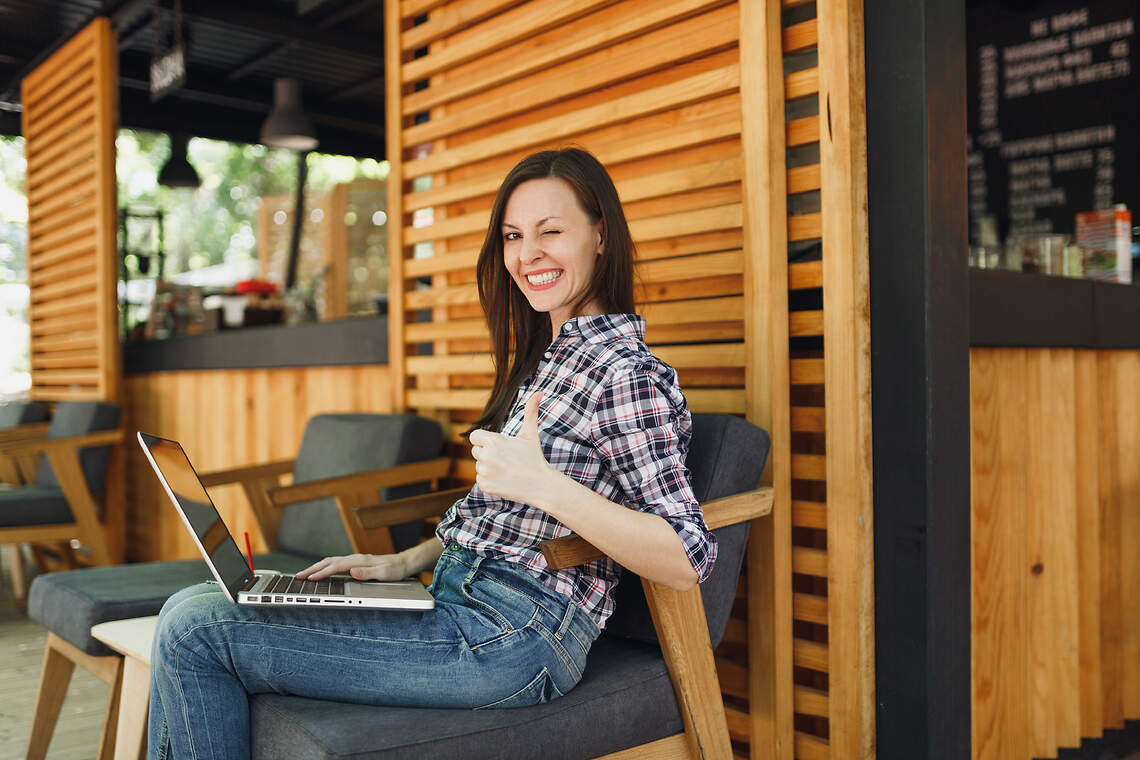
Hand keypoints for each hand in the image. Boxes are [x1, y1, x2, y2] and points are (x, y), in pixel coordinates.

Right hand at [296, 553, 407, 581]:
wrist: (403, 563)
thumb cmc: (395, 570)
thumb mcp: (385, 573)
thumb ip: (369, 573)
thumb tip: (352, 571)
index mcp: (359, 561)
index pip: (336, 566)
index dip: (322, 572)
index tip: (310, 578)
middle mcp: (355, 558)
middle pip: (329, 562)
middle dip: (313, 568)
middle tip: (298, 576)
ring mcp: (354, 560)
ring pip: (331, 562)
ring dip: (316, 567)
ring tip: (304, 574)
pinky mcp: (355, 564)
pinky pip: (335, 564)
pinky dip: (324, 567)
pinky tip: (321, 572)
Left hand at [468, 390, 557, 507]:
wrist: (540, 484)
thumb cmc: (534, 457)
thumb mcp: (530, 433)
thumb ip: (530, 411)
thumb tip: (539, 392)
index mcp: (492, 441)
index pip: (474, 436)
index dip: (485, 440)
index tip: (497, 445)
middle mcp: (485, 456)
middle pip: (476, 451)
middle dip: (487, 453)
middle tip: (506, 459)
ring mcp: (484, 472)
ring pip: (479, 466)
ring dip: (489, 467)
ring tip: (507, 470)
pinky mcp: (485, 486)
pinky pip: (480, 480)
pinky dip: (490, 480)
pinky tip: (504, 479)